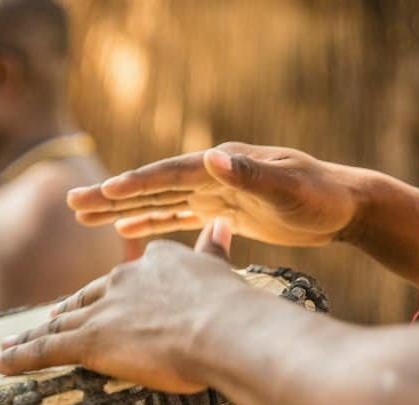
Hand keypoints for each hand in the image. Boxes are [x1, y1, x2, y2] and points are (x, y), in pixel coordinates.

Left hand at [0, 221, 244, 393]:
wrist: (221, 327)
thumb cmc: (231, 308)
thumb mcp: (222, 271)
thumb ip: (215, 249)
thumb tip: (222, 222)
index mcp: (155, 263)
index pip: (124, 278)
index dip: (109, 290)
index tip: (101, 297)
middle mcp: (122, 280)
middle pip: (84, 299)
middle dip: (63, 311)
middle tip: (48, 319)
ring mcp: (102, 310)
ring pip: (57, 324)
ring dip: (30, 334)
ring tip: (9, 344)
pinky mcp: (88, 341)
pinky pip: (44, 350)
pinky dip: (19, 357)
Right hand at [67, 142, 370, 246]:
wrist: (346, 206)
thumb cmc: (321, 197)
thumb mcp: (288, 187)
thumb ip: (250, 174)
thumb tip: (212, 158)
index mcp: (222, 165)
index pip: (169, 174)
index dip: (135, 184)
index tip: (103, 192)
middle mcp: (212, 175)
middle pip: (153, 186)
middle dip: (112, 195)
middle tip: (71, 203)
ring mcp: (214, 193)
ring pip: (158, 202)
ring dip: (122, 210)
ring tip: (84, 216)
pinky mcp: (222, 213)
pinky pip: (178, 219)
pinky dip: (151, 224)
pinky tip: (126, 231)